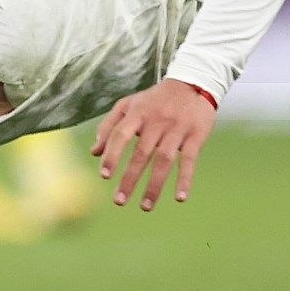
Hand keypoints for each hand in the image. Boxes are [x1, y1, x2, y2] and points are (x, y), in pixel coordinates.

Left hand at [91, 78, 217, 211]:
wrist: (192, 84)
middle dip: (129, 178)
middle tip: (119, 201)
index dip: (111, 155)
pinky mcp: (196, 135)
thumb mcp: (128, 105)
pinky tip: (180, 197)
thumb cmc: (154, 100)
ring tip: (145, 206)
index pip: (120, 135)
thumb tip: (94, 153)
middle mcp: (156, 122)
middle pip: (141, 153)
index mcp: (137, 114)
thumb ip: (108, 126)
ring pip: (164, 160)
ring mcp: (177, 129)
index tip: (104, 176)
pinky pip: (190, 160)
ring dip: (154, 185)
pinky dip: (185, 179)